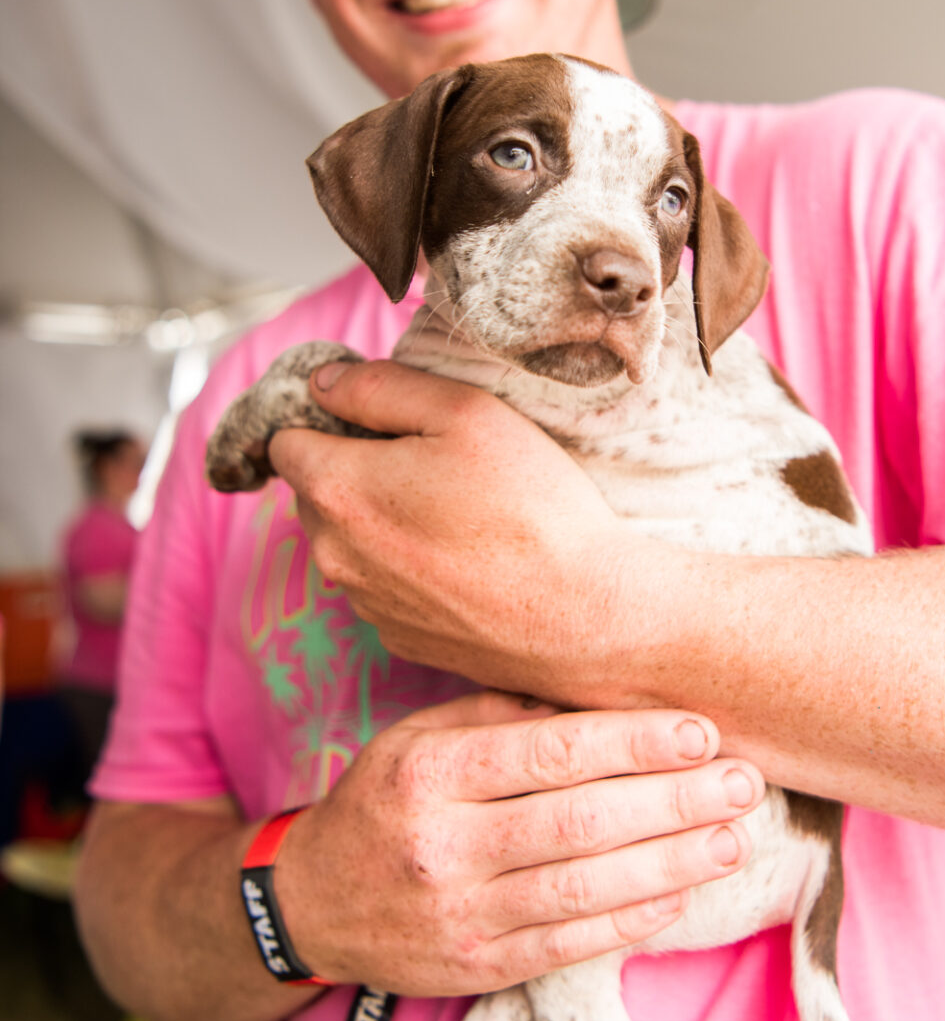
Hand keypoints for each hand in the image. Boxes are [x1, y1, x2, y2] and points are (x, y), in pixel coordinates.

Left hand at [269, 358, 667, 696]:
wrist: (584, 617)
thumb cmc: (531, 507)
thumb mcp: (465, 411)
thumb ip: (380, 386)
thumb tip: (323, 382)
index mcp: (338, 490)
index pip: (284, 442)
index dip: (327, 419)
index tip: (378, 418)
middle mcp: (334, 555)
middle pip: (316, 492)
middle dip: (356, 469)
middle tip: (435, 462)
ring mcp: (365, 604)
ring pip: (350, 541)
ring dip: (384, 520)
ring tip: (460, 513)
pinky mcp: (399, 638)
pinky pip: (384, 584)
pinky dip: (410, 567)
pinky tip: (467, 559)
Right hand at [272, 692, 764, 994]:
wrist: (310, 903)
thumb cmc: (383, 800)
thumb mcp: (418, 736)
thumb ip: (502, 716)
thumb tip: (598, 695)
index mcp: (432, 772)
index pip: (552, 753)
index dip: (635, 742)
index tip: (701, 730)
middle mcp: (445, 845)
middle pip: (582, 822)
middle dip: (675, 801)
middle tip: (744, 781)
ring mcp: (462, 915)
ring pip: (587, 887)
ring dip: (673, 863)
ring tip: (733, 840)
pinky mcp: (479, 969)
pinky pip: (571, 943)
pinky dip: (633, 918)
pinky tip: (681, 891)